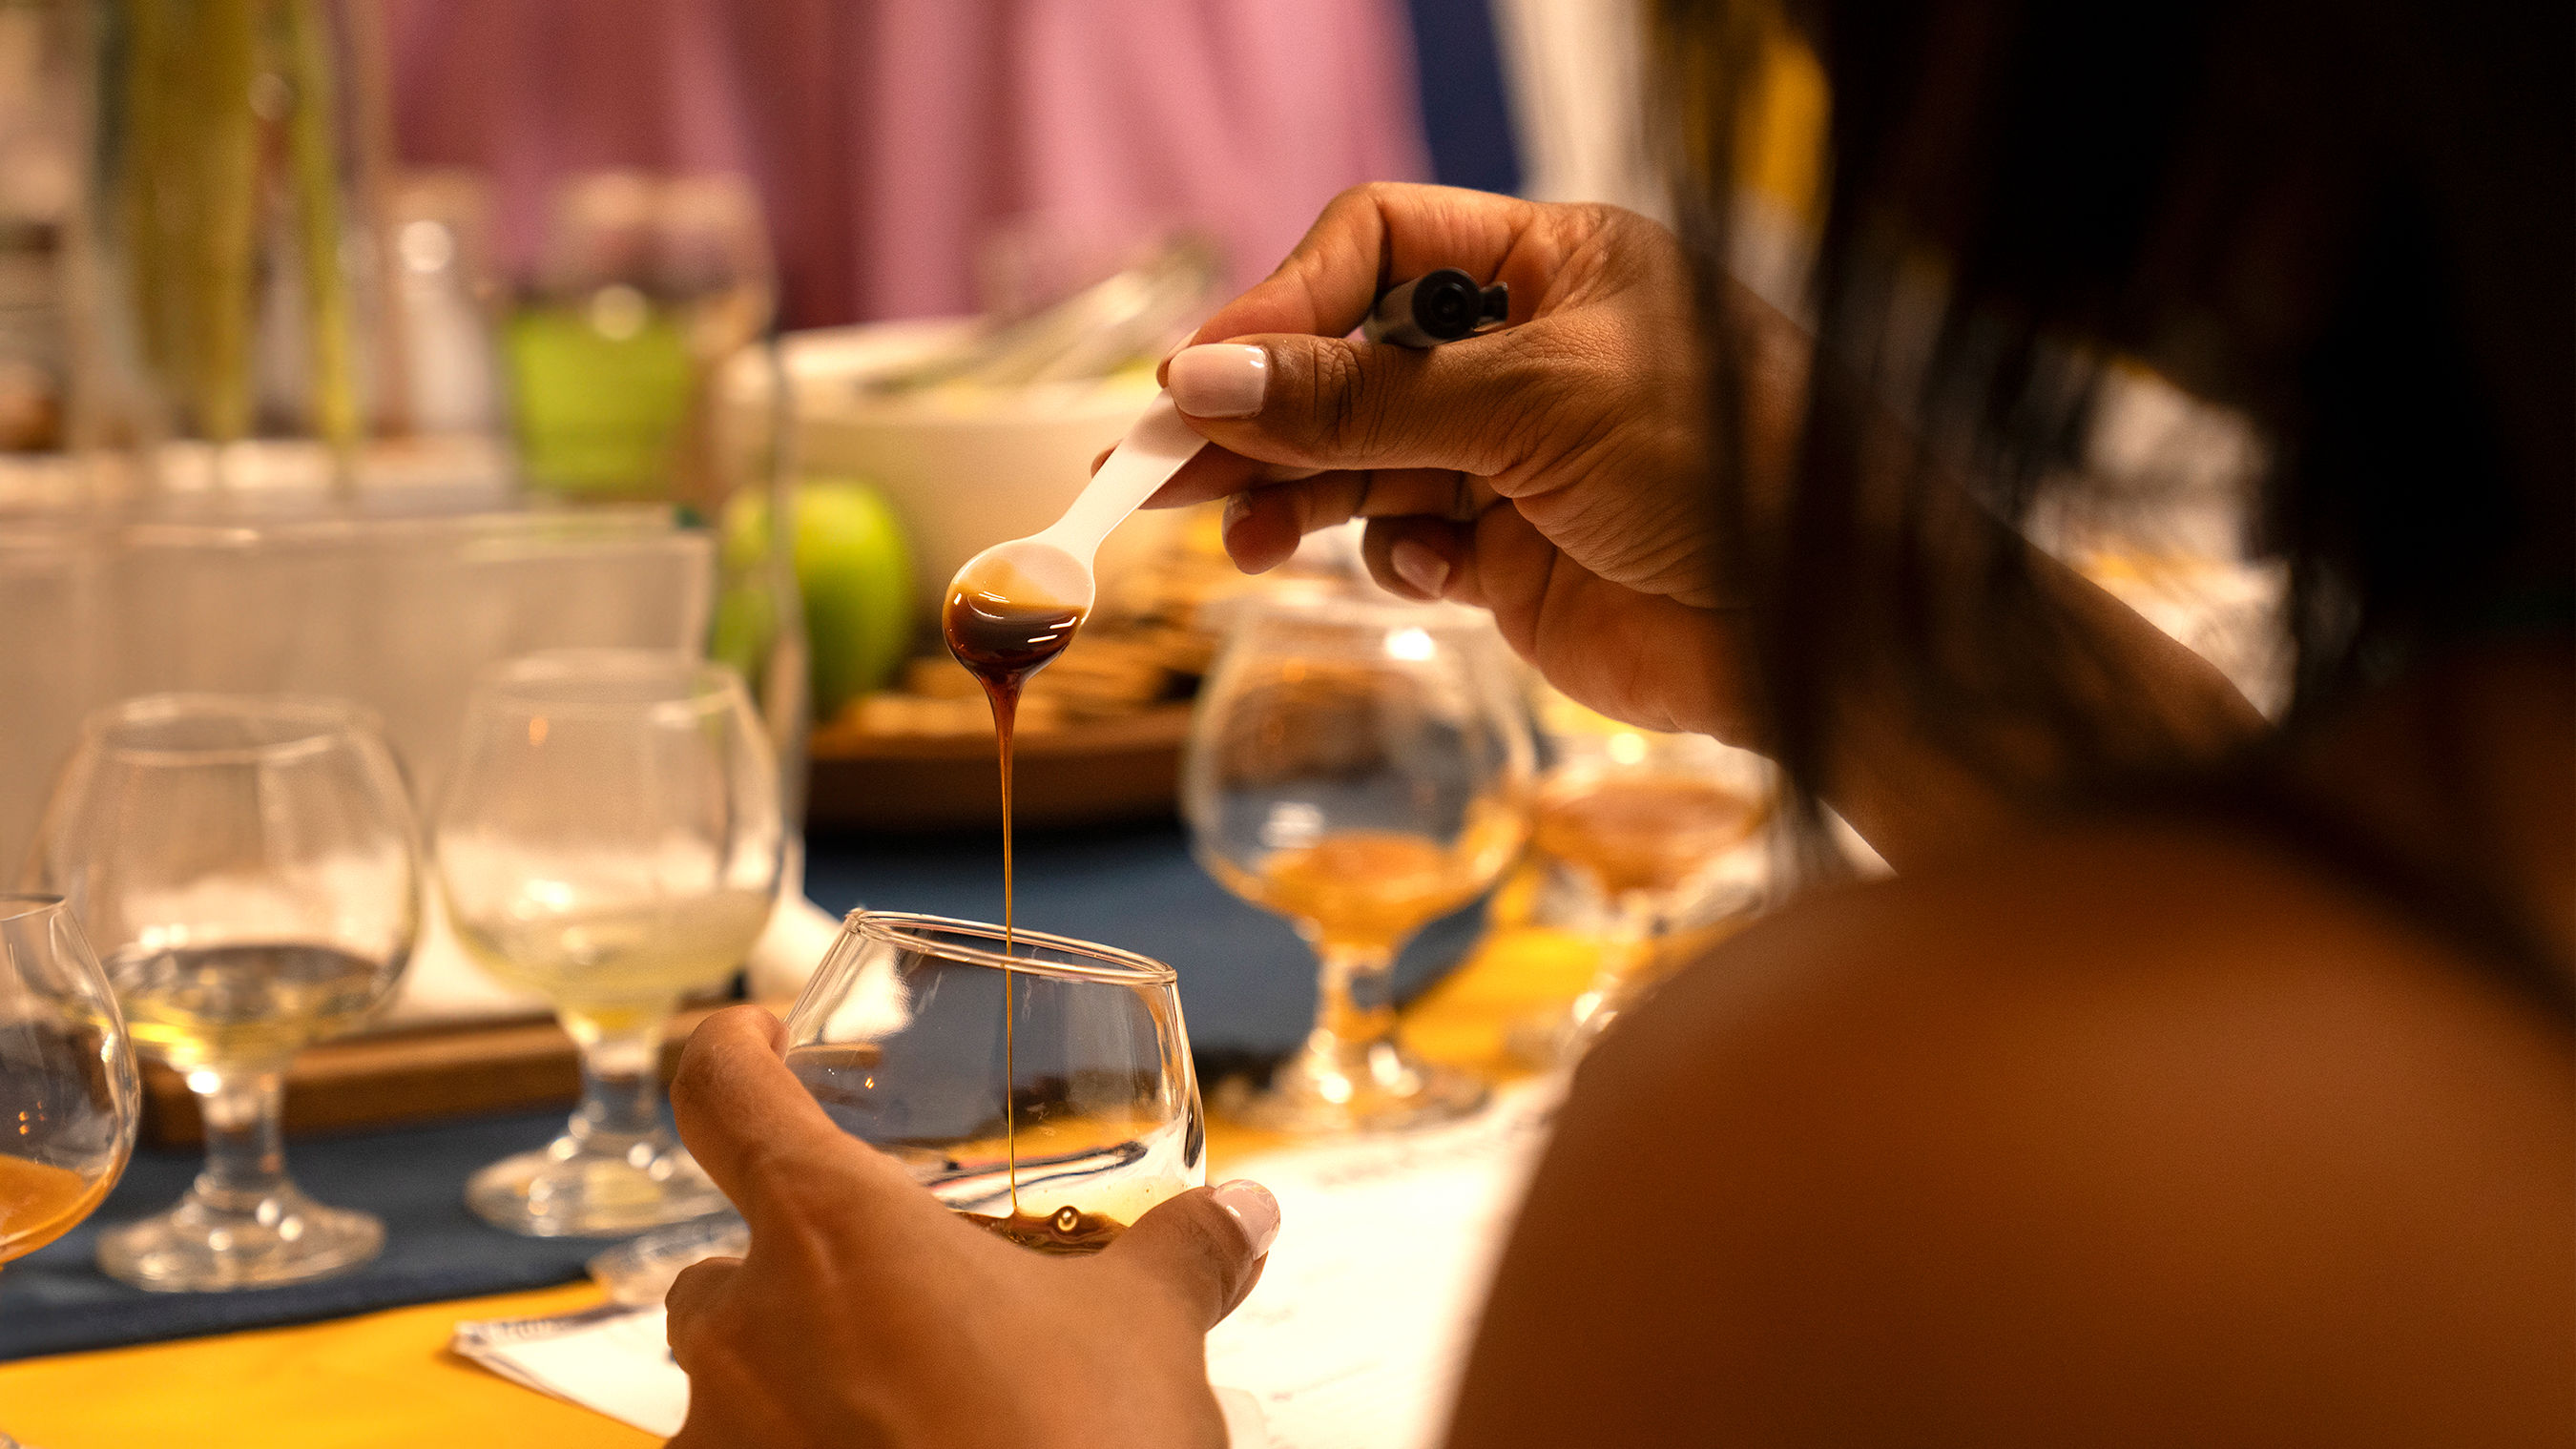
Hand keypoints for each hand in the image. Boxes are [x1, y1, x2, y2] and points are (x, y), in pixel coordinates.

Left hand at [663, 1005, 1279, 1447]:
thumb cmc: (1071, 1448)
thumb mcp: (1147, 1336)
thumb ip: (1182, 1254)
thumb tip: (1245, 1212)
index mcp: (830, 1230)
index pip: (722, 1090)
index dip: (733, 1048)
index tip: (761, 1040)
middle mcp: (743, 1329)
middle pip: (729, 1259)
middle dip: (805, 1274)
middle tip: (901, 1297)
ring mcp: (718, 1440)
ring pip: (735, 1381)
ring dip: (807, 1380)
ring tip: (914, 1406)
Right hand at [1144, 182, 1799, 737]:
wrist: (1828, 629)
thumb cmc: (1725, 468)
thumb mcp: (1531, 406)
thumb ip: (1363, 398)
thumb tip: (1205, 380)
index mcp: (1553, 264)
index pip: (1377, 246)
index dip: (1284, 306)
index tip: (1201, 376)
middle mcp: (1526, 351)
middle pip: (1350, 360)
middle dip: (1260, 413)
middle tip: (1155, 470)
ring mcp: (1516, 458)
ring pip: (1362, 460)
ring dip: (1295, 495)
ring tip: (1239, 537)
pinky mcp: (1514, 558)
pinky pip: (1408, 542)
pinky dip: (1391, 556)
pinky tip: (1416, 569)